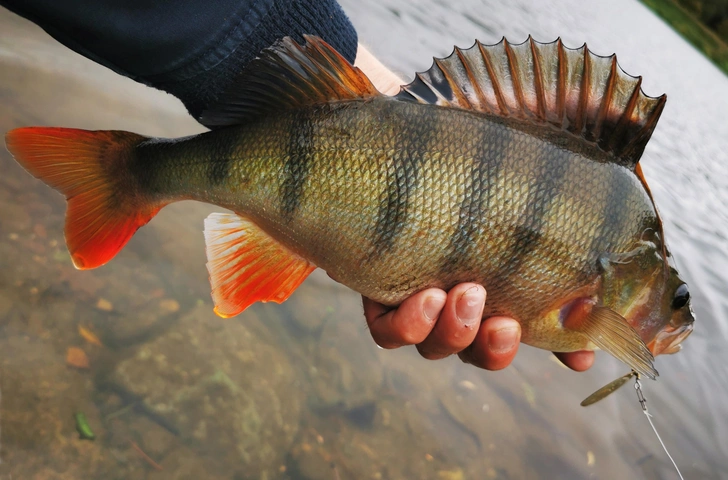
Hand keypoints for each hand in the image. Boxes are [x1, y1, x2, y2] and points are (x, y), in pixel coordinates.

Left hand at [353, 46, 593, 371]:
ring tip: (466, 292)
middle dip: (496, 347)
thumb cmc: (482, 145)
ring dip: (456, 333)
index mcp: (505, 270)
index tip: (581, 356)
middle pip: (482, 347)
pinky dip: (408, 326)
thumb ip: (582, 199)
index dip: (563, 348)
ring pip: (438, 345)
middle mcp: (464, 286)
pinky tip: (427, 296)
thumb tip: (625, 233)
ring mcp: (420, 288)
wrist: (407, 118)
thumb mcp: (542, 164)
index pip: (538, 323)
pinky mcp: (377, 285)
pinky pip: (387, 332)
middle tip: (508, 323)